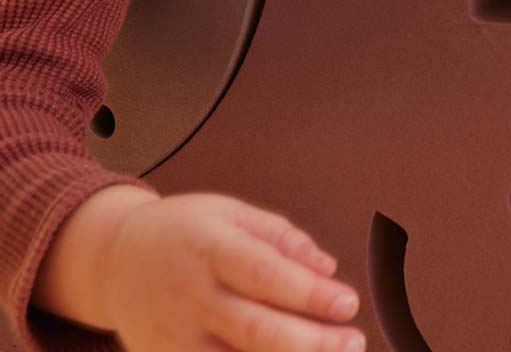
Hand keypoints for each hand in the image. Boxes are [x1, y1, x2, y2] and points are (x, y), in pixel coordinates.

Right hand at [104, 193, 364, 351]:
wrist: (115, 260)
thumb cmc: (186, 231)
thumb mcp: (231, 214)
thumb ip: (282, 238)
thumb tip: (328, 267)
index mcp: (210, 249)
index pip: (266, 275)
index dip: (309, 293)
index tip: (348, 303)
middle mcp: (190, 297)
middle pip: (256, 330)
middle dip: (311, 341)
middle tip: (354, 341)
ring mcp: (174, 339)